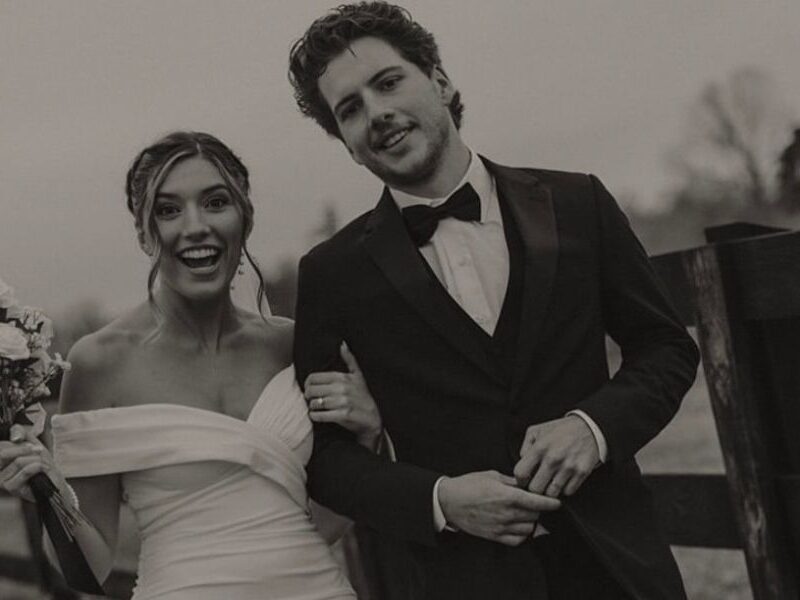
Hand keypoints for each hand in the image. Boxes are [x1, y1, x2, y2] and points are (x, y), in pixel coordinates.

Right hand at [0, 424, 64, 502]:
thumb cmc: (40, 462)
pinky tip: (44, 469)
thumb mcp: (30, 441)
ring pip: (18, 461)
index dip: (18, 442)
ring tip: (43, 463)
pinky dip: (39, 466)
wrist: (53, 481)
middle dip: (26, 449)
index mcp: (0, 460)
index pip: (1, 446)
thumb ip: (19, 432)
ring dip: (36, 459)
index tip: (32, 445)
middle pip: (4, 453)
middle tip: (39, 451)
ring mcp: (1, 481)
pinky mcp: (11, 488)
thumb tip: (15, 438)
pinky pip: (26, 470)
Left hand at [304, 342, 382, 448]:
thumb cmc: (364, 395)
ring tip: (315, 407)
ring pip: (315, 403)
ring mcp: (342, 402)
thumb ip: (349, 359)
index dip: (308, 384)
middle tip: (311, 399)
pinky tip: (316, 415)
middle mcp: (341, 388)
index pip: (314, 378)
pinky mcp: (343, 415)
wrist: (375, 417)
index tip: (310, 388)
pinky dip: (315, 416)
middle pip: (312, 390)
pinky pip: (321, 415)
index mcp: (342, 377)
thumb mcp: (358, 375)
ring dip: (312, 406)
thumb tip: (342, 343)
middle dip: (308, 396)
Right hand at [438, 471, 560, 545]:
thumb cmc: (467, 486)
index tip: (556, 502)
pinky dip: (522, 534)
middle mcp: (506, 513)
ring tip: (524, 513)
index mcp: (507, 496)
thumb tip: (526, 483)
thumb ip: (512, 481)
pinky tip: (518, 525)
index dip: (550, 503)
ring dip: (531, 521)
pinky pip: (517, 540)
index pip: (537, 503)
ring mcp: (501, 527)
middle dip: (538, 509)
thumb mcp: (491, 475)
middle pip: (535, 515)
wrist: (448, 501)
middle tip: (533, 503)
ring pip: (529, 528)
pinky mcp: (494, 536)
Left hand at [513, 415, 598, 498]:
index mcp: (539, 448)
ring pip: (551, 493)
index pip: (521, 473)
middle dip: (535, 487)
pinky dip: (565, 488)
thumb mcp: (537, 430)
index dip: (520, 480)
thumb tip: (523, 462)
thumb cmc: (560, 430)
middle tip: (539, 482)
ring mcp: (568, 467)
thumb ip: (525, 447)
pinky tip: (564, 479)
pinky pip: (568, 492)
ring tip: (552, 480)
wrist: (589, 428)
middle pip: (535, 489)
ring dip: (550, 489)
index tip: (525, 479)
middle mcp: (553, 459)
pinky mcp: (581, 473)